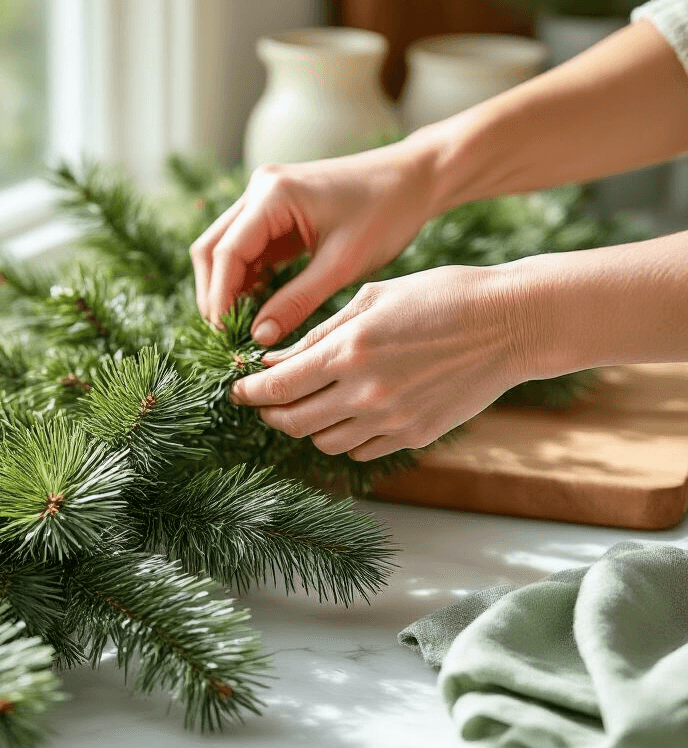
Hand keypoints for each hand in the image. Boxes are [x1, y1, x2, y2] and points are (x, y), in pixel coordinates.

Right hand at [189, 142, 437, 344]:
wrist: (414, 179)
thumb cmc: (387, 214)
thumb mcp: (342, 265)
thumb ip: (297, 302)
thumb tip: (258, 337)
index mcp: (273, 194)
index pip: (226, 253)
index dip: (219, 299)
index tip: (226, 337)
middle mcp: (259, 189)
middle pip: (211, 248)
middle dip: (214, 295)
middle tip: (228, 337)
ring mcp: (264, 199)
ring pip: (224, 250)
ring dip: (228, 288)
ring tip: (243, 328)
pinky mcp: (275, 212)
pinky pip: (246, 250)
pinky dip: (247, 280)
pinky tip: (260, 308)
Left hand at [228, 263, 535, 460]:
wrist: (511, 323)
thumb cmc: (441, 296)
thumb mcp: (371, 298)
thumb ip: (319, 334)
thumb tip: (274, 358)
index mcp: (350, 351)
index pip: (278, 387)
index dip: (249, 391)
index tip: (236, 388)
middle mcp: (366, 393)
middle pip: (293, 423)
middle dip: (270, 413)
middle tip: (264, 401)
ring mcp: (392, 420)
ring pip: (325, 442)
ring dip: (307, 426)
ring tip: (309, 404)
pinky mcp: (415, 435)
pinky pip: (361, 451)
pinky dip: (345, 438)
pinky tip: (349, 414)